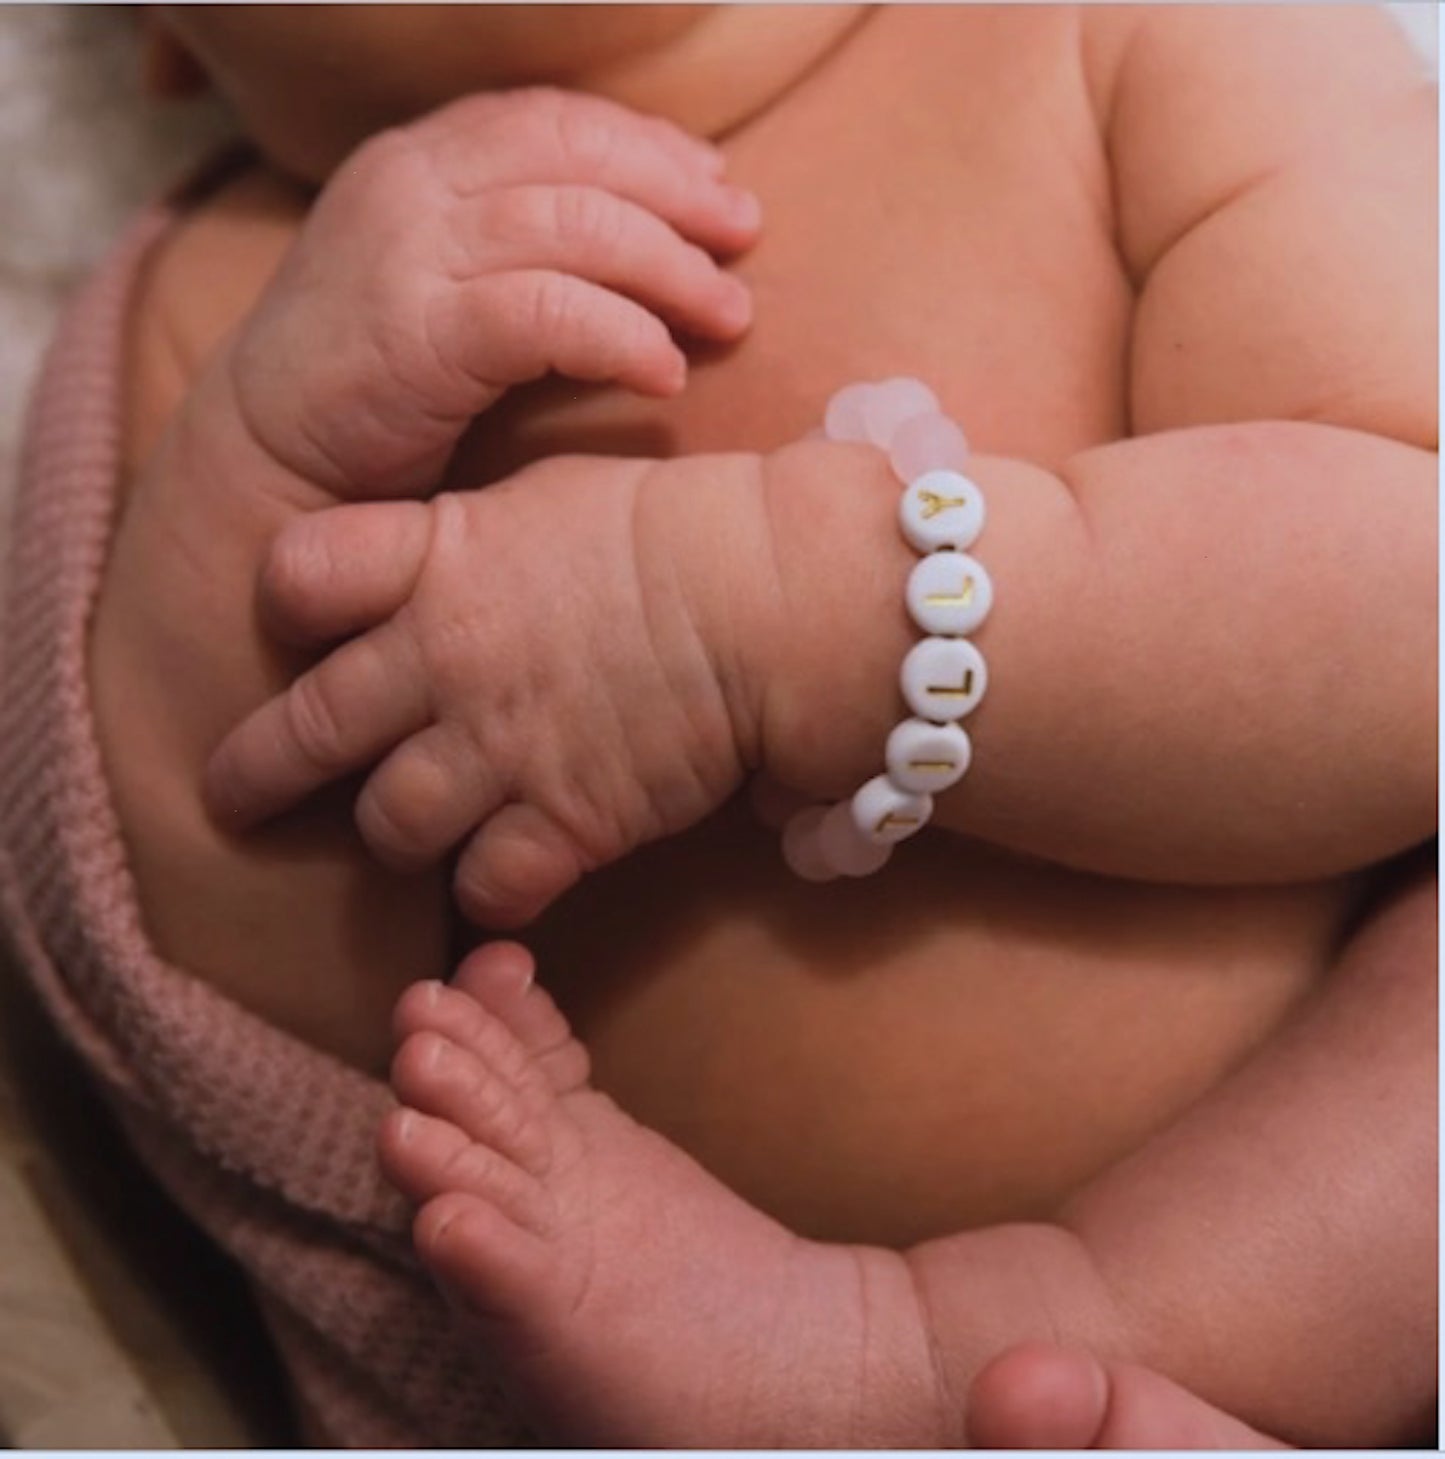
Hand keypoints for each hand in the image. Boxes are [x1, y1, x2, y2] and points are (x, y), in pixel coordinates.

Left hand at [203, 452, 772, 924]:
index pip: (296, 579)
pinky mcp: (566, 821)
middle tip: (232, 797)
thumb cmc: (674, 530)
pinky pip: (488, 889)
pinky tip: (507, 875)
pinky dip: (490, 891)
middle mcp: (445, 661)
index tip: (299, 632)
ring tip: (411, 830)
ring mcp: (501, 748)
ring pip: (388, 827)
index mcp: (436, 562)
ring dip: (392, 833)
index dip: (286, 609)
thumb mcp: (546, 498)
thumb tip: (431, 564)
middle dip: (253, 773)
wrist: (772, 597)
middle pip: (305, 731)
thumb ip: (463, 540)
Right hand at [221, 87, 757, 497]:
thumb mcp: (441, 280)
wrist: (266, 457)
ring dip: (670, 271)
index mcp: (421, 159)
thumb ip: (515, 240)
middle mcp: (413, 185)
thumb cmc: (375, 379)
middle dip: (679, 196)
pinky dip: (621, 337)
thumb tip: (642, 234)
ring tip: (730, 316)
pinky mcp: (416, 332)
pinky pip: (548, 312)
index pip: (556, 118)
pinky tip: (663, 373)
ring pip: (575, 226)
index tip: (718, 190)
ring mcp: (408, 253)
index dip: (650, 145)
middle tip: (745, 243)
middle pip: (579, 156)